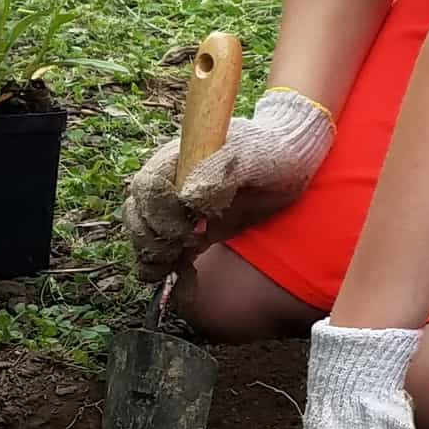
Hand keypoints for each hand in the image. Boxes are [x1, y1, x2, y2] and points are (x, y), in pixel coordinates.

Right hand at [124, 88, 333, 279]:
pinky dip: (161, 266)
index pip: (147, 187)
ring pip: (142, 232)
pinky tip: (180, 275)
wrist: (290, 162)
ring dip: (152, 255)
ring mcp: (176, 205)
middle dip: (153, 238)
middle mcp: (170, 181)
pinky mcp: (188, 228)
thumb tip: (186, 197)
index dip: (161, 212)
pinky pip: (160, 249)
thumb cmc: (274, 153)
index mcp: (180, 158)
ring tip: (176, 266)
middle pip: (137, 212)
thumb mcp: (256, 157)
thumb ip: (223, 170)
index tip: (192, 227)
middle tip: (184, 250)